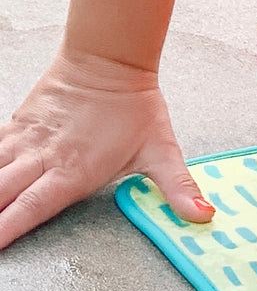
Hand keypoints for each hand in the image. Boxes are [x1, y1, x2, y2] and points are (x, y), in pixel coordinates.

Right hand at [0, 48, 213, 248]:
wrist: (110, 60)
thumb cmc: (135, 107)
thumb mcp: (162, 151)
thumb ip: (179, 188)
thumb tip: (203, 215)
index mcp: (74, 171)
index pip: (32, 209)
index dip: (7, 230)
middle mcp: (44, 158)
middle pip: (1, 194)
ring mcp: (26, 141)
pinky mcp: (17, 124)